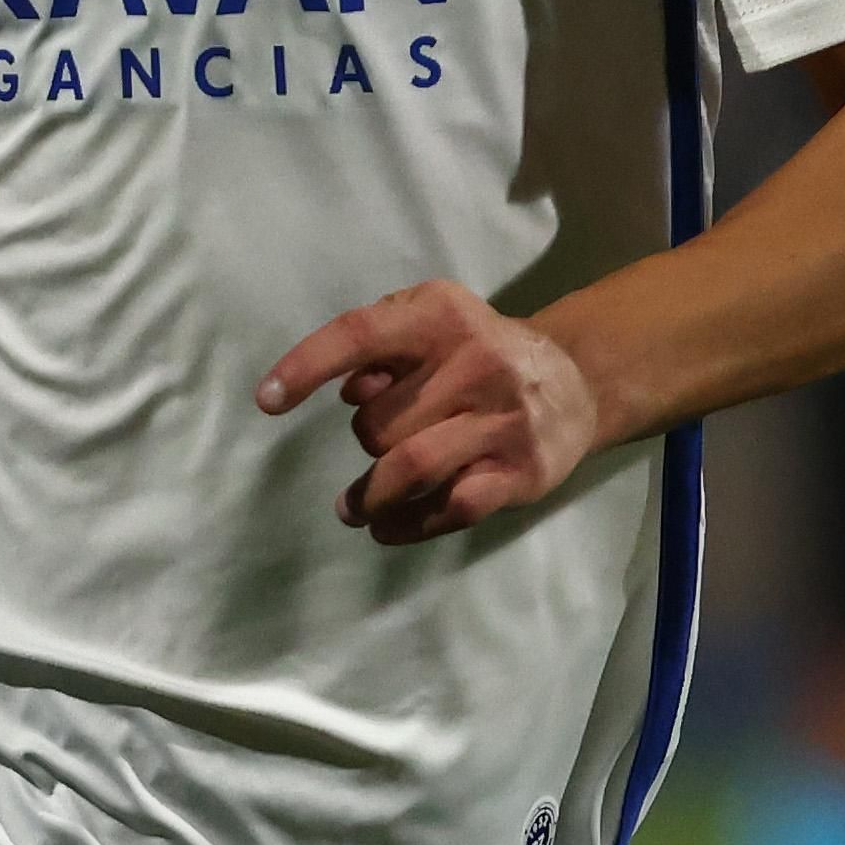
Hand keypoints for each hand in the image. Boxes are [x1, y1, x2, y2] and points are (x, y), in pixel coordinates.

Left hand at [258, 280, 614, 544]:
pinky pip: (450, 509)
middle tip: (377, 444)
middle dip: (366, 441)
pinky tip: (388, 529)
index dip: (307, 366)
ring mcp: (501, 420)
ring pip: (409, 469)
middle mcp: (476, 362)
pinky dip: (408, 526)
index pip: (360, 335)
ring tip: (352, 509)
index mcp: (442, 316)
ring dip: (369, 498)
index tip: (267, 400)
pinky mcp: (521, 472)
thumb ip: (382, 347)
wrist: (577, 382)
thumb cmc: (477, 353)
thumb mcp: (432, 324)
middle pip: (379, 421)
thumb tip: (345, 390)